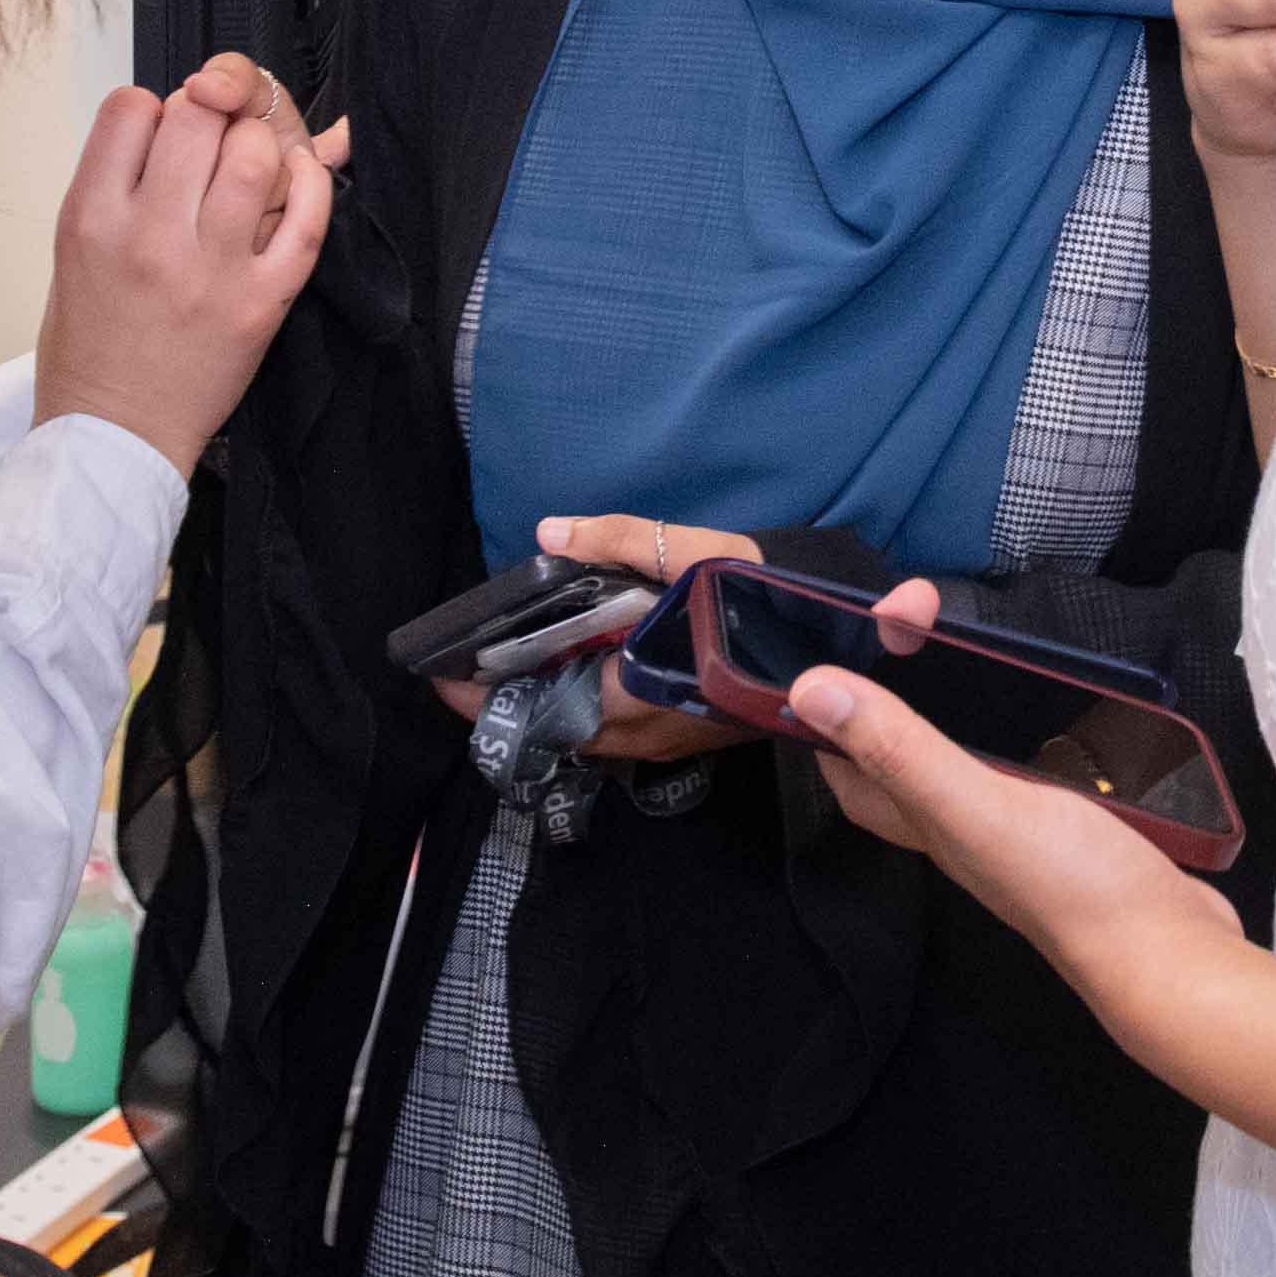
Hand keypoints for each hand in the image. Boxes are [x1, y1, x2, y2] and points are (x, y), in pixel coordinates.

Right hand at [31, 52, 344, 470]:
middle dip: (211, 111)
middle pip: (197, 116)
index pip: (129, 109)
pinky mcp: (259, 303)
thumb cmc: (91, 348)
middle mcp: (147, 237)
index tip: (162, 132)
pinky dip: (311, 184)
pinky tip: (300, 177)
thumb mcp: (75, 252)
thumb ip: (120, 184)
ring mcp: (208, 270)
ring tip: (251, 164)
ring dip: (259, 143)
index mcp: (90, 219)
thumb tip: (176, 120)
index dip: (153, 107)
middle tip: (213, 141)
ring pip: (255, 156)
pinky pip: (307, 220)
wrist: (114, 436)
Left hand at [435, 510, 769, 760]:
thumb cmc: (763, 590)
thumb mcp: (692, 552)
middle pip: (557, 729)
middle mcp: (650, 731)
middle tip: (466, 666)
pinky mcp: (687, 737)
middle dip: (509, 703)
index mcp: (642, 691)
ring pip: (586, 736)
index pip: (544, 707)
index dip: (488, 698)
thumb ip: (617, 541)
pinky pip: (616, 732)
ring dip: (545, 706)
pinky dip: (583, 707)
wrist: (833, 629)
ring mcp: (671, 741)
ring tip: (510, 665)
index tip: (442, 676)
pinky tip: (575, 671)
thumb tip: (548, 535)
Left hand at [786, 654, 1239, 1003]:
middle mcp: (970, 825)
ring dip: (973, 699)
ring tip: (982, 640)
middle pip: (915, 753)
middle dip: (907, 681)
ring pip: (980, 754)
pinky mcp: (1082, 819)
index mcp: (932, 823)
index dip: (832, 721)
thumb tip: (809, 691)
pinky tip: (1064, 694)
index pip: (855, 772)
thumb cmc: (1071, 884)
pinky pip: (1043, 761)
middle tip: (924, 611)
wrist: (1172, 951)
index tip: (834, 650)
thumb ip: (902, 750)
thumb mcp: (977, 806)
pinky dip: (1041, 723)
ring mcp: (1028, 825)